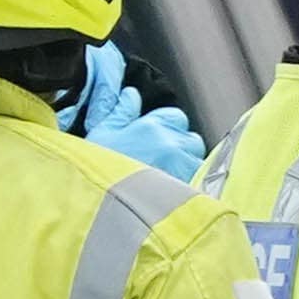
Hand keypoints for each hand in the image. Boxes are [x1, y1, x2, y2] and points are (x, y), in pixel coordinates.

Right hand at [72, 36, 206, 183]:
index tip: (157, 140)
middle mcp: (172, 144)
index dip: (168, 128)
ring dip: (187, 166)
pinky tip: (173, 190)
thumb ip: (121, 111)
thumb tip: (131, 94)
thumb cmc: (97, 169)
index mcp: (151, 127)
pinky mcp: (190, 189)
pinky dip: (191, 184)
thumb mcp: (102, 134)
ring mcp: (183, 167)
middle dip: (181, 148)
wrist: (101, 205)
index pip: (176, 118)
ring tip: (167, 177)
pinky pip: (201, 182)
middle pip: (191, 139)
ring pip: (197, 161)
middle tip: (161, 161)